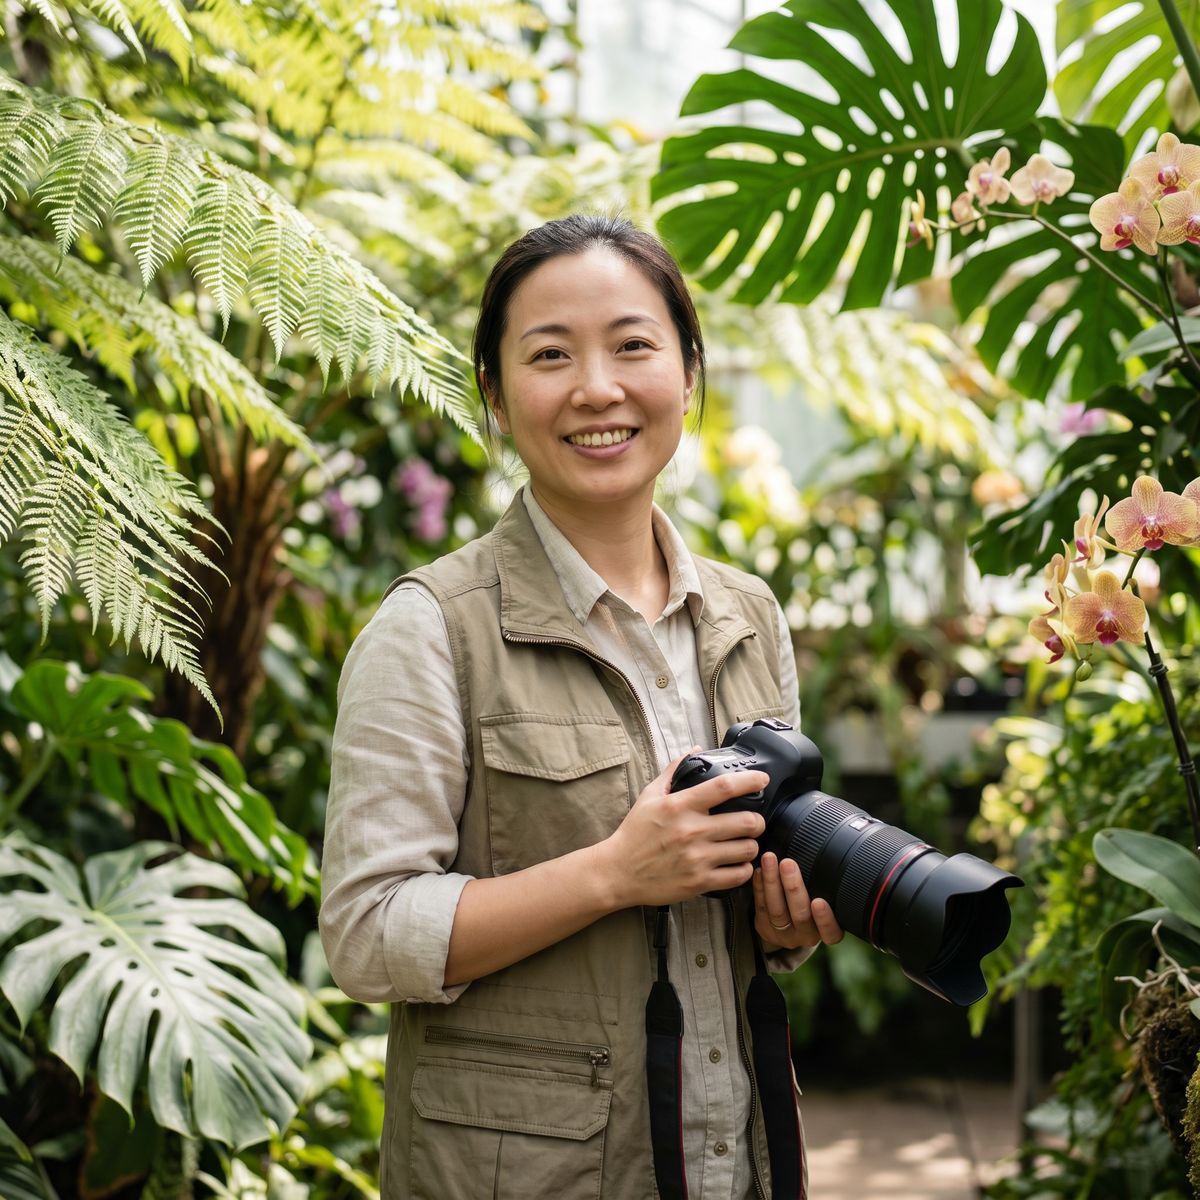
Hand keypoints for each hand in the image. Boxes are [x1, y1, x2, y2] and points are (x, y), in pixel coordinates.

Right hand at [596, 749, 768, 908]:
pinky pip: (738, 875)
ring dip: (751, 845)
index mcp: (680, 806)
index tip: (762, 779)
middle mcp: (691, 831)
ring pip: (746, 849)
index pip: (723, 787)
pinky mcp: (699, 881)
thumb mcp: (649, 796)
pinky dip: (743, 869)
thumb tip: (695, 750)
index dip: (749, 781)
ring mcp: (697, 858)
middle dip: (757, 820)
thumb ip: (674, 771)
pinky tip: (737, 863)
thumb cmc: (635, 833)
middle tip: (754, 821)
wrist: (618, 872)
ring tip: (745, 843)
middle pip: (746, 821)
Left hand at [752, 852, 843, 951]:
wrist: (789, 926)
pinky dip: (759, 887)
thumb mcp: (829, 902)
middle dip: (793, 888)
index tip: (819, 901)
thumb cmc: (815, 906)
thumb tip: (840, 855)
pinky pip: (761, 907)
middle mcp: (807, 935)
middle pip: (800, 915)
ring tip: (769, 859)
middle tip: (788, 863)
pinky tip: (759, 870)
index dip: (825, 919)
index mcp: (827, 932)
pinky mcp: (765, 928)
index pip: (830, 932)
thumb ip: (829, 889)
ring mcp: (784, 934)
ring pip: (776, 910)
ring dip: (772, 882)